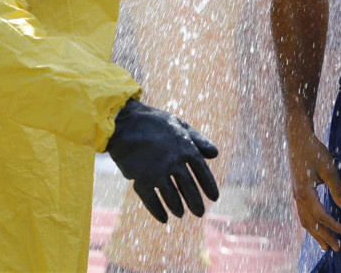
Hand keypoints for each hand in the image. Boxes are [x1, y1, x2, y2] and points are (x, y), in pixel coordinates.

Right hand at [105, 99, 218, 222]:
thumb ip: (198, 140)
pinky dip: (158, 211)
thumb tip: (215, 154)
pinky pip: (151, 201)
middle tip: (200, 213)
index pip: (202, 172)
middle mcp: (173, 162)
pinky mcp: (140, 179)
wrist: (125, 123)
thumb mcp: (179, 125)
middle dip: (196, 203)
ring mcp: (157, 172)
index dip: (209, 186)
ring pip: (172, 197)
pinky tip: (163, 218)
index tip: (214, 198)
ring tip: (180, 213)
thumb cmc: (154, 122)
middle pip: (189, 188)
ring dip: (177, 207)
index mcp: (186, 148)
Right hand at [288, 128, 340, 251]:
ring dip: (316, 234)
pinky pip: (301, 214)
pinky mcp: (296, 191)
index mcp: (305, 193)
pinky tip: (314, 227)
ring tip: (325, 245)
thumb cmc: (314, 151)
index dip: (334, 226)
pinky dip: (309, 224)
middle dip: (325, 236)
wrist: (297, 138)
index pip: (321, 216)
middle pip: (311, 223)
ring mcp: (295, 194)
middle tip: (337, 249)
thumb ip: (338, 189)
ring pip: (305, 220)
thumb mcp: (329, 169)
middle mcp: (298, 197)